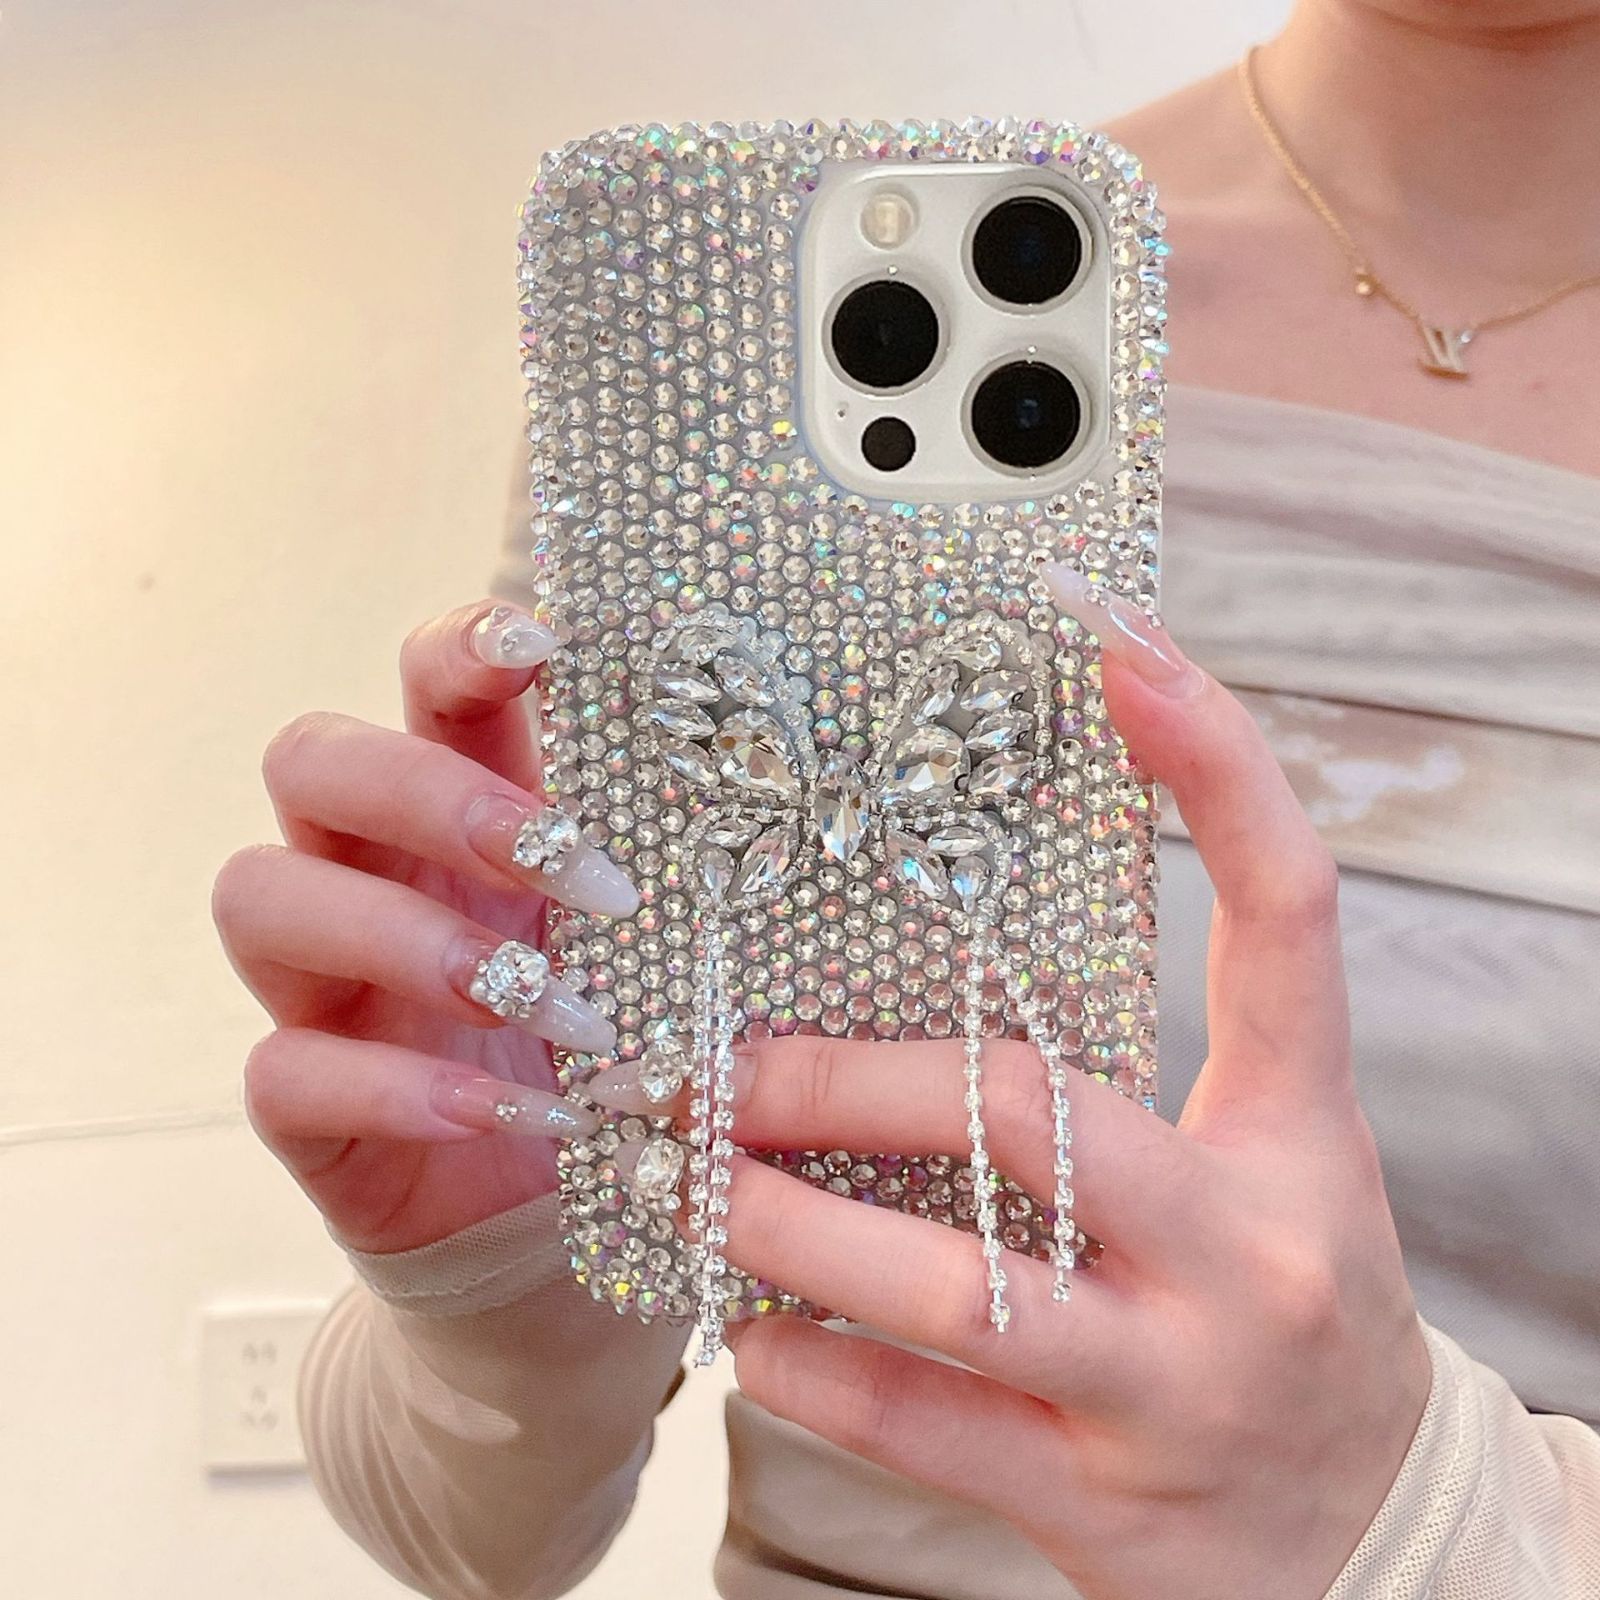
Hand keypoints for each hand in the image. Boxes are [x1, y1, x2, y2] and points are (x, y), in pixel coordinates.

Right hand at [213, 602, 632, 1252]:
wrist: (559, 1209)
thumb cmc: (608, 1039)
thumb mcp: (643, 937)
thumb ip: (665, 866)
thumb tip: (776, 784)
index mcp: (462, 810)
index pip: (420, 684)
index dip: (461, 648)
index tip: (541, 645)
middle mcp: (369, 872)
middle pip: (313, 762)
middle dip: (432, 796)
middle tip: (563, 865)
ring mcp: (319, 981)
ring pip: (266, 896)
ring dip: (417, 942)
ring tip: (550, 1004)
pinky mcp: (303, 1099)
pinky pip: (287, 1066)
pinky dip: (400, 1086)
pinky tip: (507, 1106)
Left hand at [592, 571, 1431, 1599]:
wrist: (1375, 1536)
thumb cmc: (1283, 1299)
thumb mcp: (1260, 1162)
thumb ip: (1132, 1068)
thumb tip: (948, 956)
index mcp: (1302, 1131)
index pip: (1287, 917)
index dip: (1218, 767)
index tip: (1119, 642)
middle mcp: (1253, 1248)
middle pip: (1037, 1111)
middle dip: (851, 1081)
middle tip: (721, 1060)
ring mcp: (1182, 1384)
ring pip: (958, 1286)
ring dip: (794, 1225)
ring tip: (692, 1175)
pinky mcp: (1110, 1506)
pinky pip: (932, 1431)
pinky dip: (819, 1374)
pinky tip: (746, 1331)